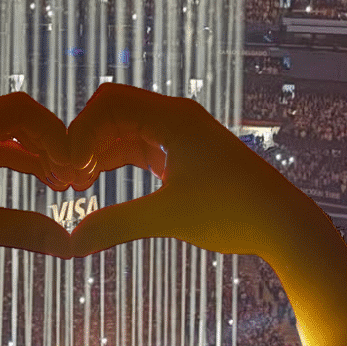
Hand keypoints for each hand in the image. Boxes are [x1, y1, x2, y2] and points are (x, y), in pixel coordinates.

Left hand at [0, 92, 75, 271]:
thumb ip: (23, 229)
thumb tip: (67, 244)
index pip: (21, 110)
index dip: (55, 134)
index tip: (75, 162)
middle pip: (13, 115)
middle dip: (47, 142)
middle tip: (73, 171)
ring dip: (29, 150)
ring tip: (59, 178)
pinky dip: (8, 155)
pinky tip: (33, 174)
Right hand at [60, 83, 324, 260]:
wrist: (282, 223)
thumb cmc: (233, 213)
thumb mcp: (169, 219)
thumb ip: (117, 225)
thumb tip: (70, 243)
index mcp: (174, 117)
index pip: (108, 102)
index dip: (79, 131)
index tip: (69, 169)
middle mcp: (176, 117)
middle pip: (110, 110)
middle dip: (82, 139)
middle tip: (64, 178)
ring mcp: (180, 134)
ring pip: (122, 130)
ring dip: (97, 151)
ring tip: (74, 185)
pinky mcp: (183, 154)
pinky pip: (138, 147)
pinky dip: (115, 161)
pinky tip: (95, 183)